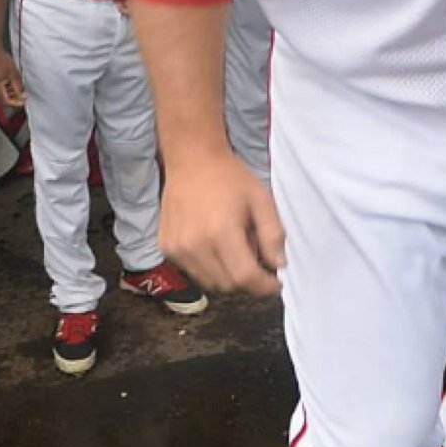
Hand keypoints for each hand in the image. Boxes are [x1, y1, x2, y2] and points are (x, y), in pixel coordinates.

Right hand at [0, 47, 25, 106]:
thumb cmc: (3, 61)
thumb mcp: (13, 73)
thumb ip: (18, 86)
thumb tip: (23, 96)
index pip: (5, 101)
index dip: (15, 104)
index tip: (24, 103)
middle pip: (1, 100)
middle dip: (12, 101)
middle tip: (23, 99)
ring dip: (9, 96)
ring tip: (20, 93)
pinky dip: (5, 91)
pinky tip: (12, 87)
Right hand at [158, 151, 286, 296]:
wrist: (192, 160)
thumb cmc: (230, 177)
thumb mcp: (261, 199)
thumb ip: (273, 234)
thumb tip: (279, 265)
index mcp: (221, 232)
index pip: (244, 277)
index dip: (264, 286)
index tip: (276, 284)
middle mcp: (194, 246)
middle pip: (228, 284)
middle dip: (248, 279)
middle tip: (257, 256)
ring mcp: (177, 249)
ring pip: (210, 282)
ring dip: (228, 275)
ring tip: (236, 246)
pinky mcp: (166, 248)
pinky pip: (193, 272)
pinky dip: (209, 267)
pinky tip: (215, 244)